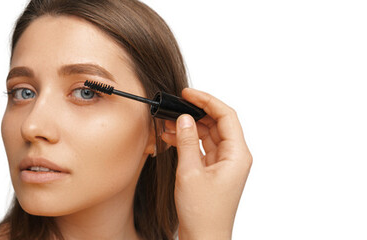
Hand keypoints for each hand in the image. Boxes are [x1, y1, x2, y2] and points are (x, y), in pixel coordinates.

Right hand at [160, 88, 251, 239]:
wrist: (205, 236)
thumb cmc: (203, 213)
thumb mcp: (190, 172)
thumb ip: (186, 142)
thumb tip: (183, 119)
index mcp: (238, 155)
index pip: (226, 116)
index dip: (207, 100)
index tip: (188, 93)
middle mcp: (234, 157)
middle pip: (218, 123)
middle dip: (196, 112)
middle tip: (175, 104)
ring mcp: (224, 164)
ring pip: (208, 134)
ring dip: (189, 127)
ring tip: (167, 121)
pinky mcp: (214, 170)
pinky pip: (202, 147)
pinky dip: (187, 140)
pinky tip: (171, 136)